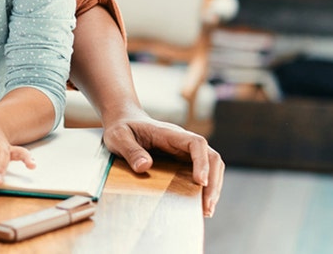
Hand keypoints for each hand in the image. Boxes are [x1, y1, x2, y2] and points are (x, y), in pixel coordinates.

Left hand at [103, 112, 223, 216]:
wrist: (123, 122)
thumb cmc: (121, 129)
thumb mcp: (118, 137)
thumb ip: (130, 150)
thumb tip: (144, 166)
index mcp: (169, 134)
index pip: (196, 143)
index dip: (202, 162)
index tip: (200, 182)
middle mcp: (182, 142)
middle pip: (211, 157)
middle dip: (213, 181)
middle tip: (207, 206)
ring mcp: (184, 151)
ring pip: (211, 166)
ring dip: (213, 187)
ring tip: (206, 210)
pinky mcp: (182, 161)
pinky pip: (201, 172)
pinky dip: (204, 189)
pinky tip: (199, 205)